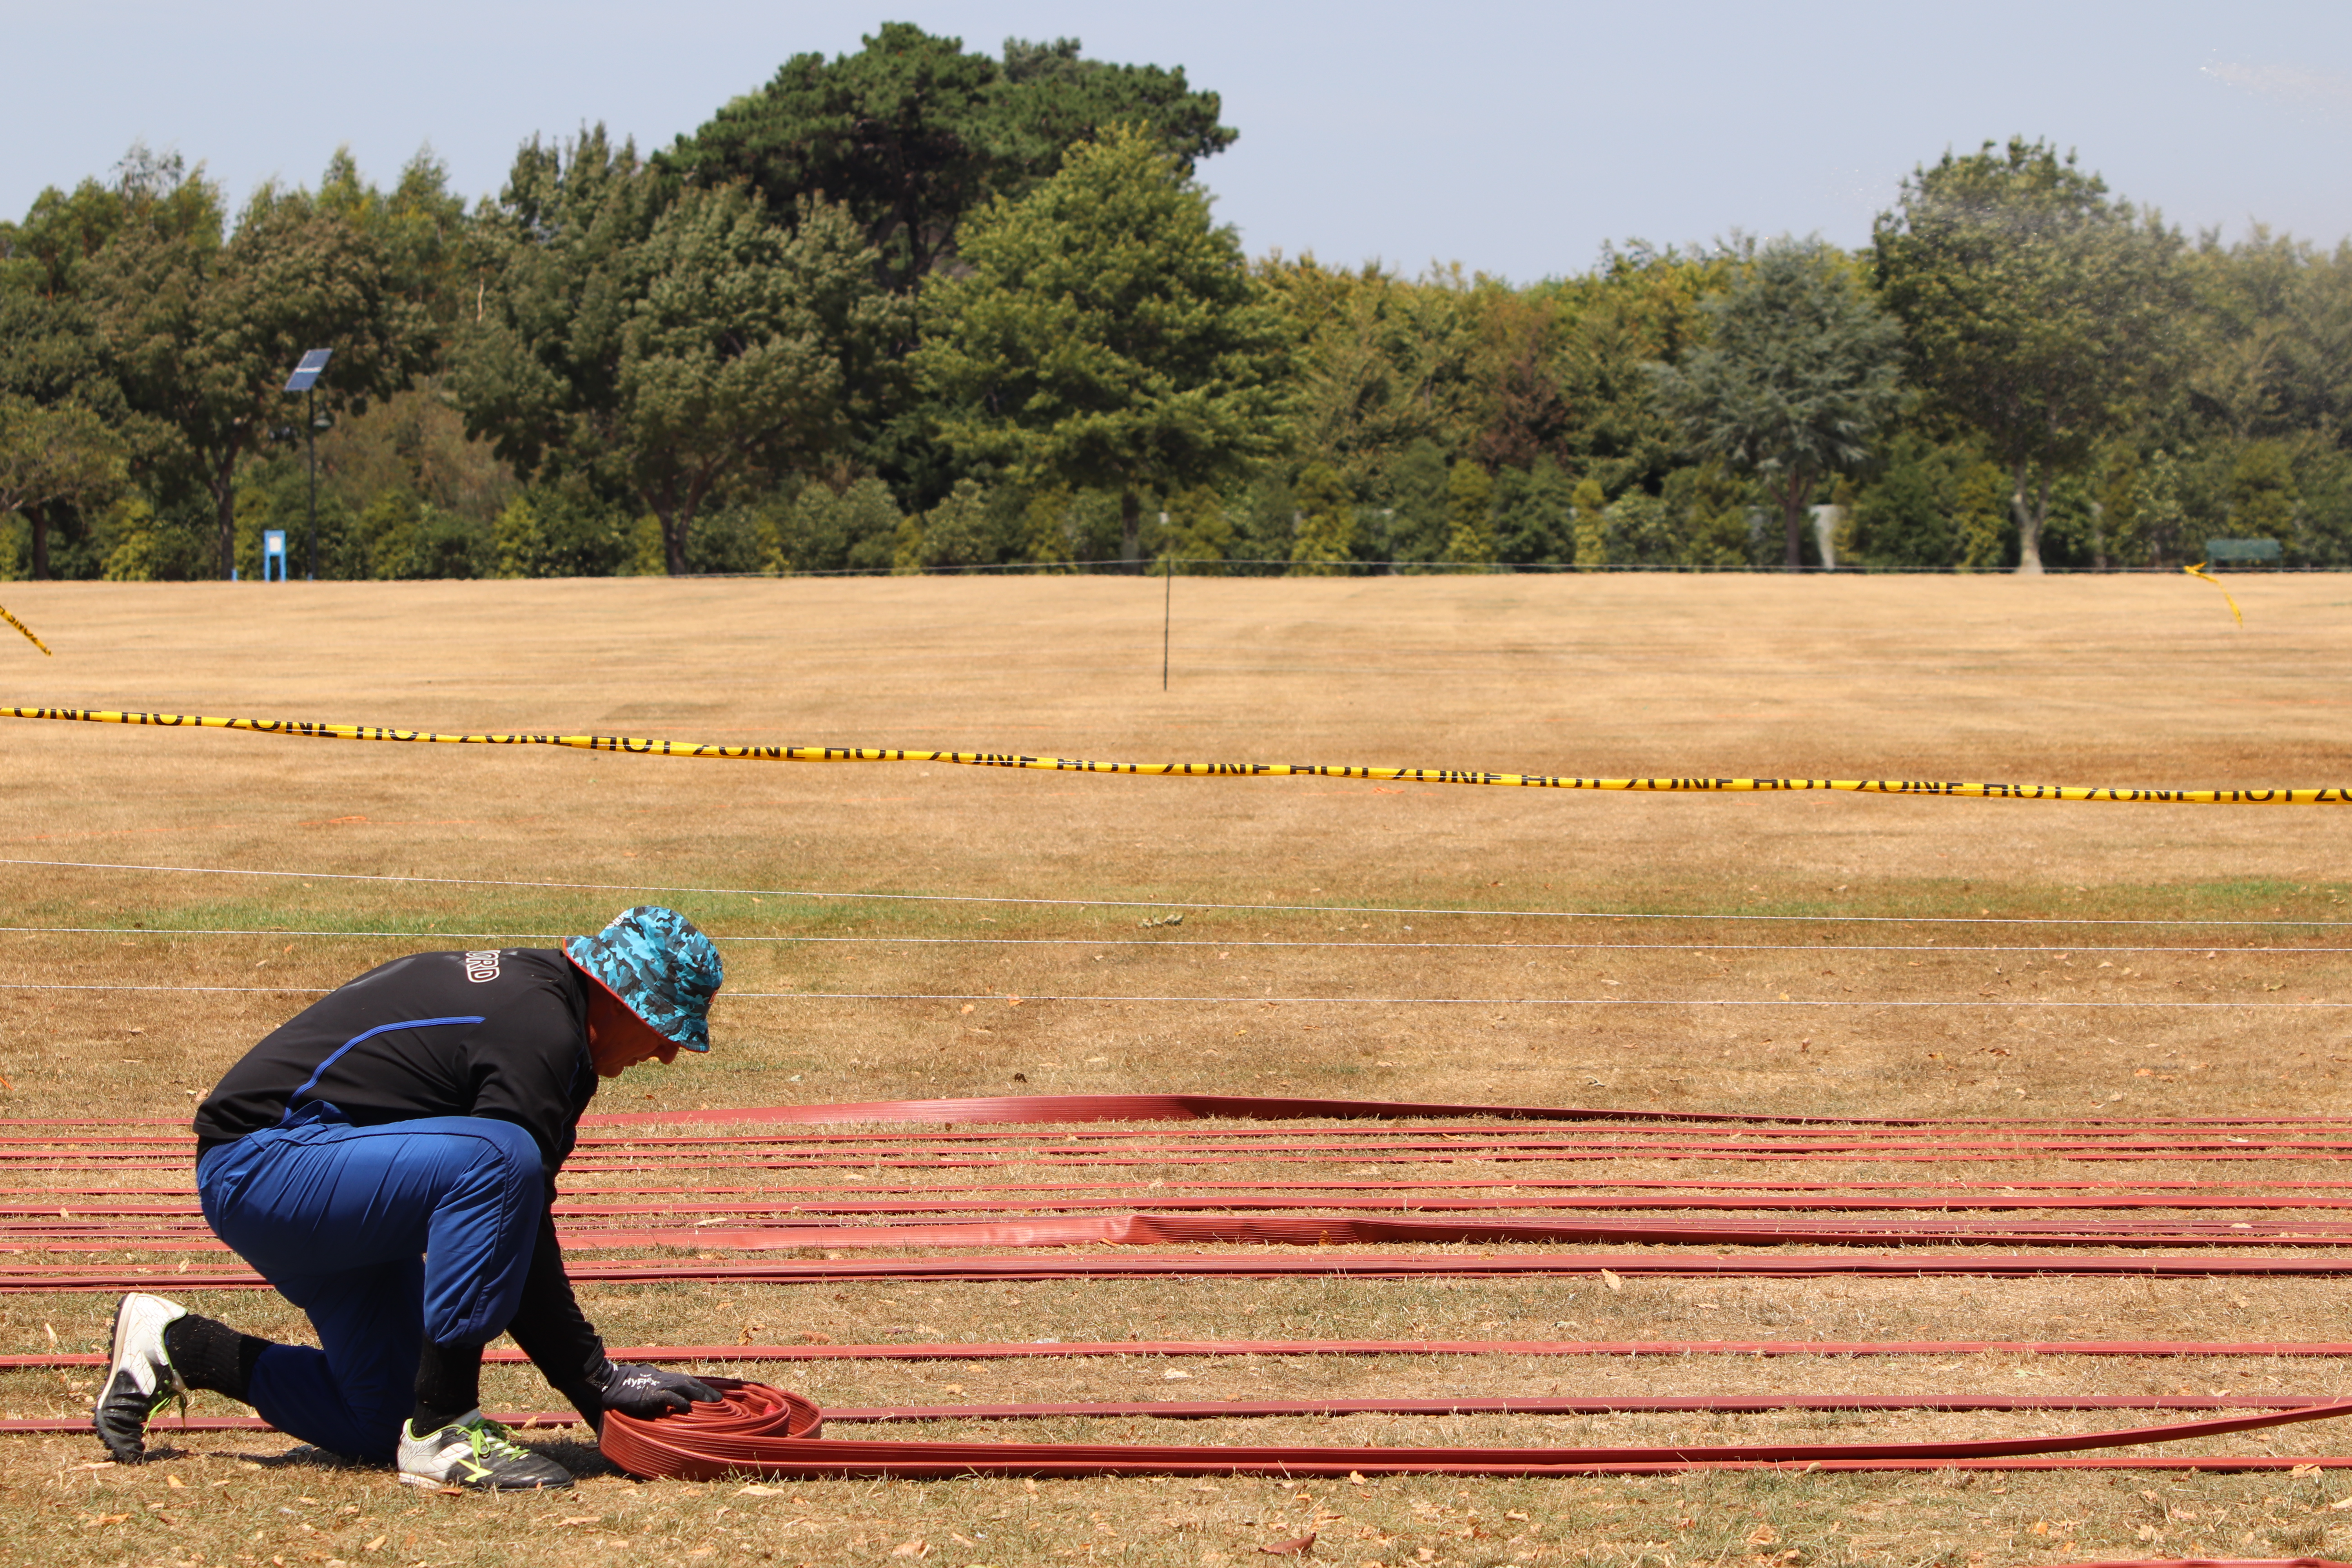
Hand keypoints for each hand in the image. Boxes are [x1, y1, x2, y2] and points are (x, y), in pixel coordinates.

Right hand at [594, 1360, 717, 1417]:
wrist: (611, 1382)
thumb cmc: (627, 1384)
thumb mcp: (648, 1383)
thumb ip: (659, 1388)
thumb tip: (666, 1397)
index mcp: (666, 1378)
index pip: (689, 1382)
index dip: (703, 1388)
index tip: (715, 1396)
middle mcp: (666, 1379)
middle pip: (691, 1383)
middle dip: (706, 1391)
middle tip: (719, 1400)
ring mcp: (659, 1385)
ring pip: (684, 1387)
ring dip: (699, 1394)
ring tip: (711, 1402)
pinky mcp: (650, 1393)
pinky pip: (668, 1396)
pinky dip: (679, 1401)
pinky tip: (688, 1407)